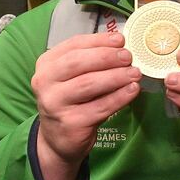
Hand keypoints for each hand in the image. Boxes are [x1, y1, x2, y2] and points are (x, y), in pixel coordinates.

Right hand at [31, 32, 139, 179]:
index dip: (99, 40)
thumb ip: (90, 62)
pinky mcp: (70, 123)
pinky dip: (119, 97)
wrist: (58, 139)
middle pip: (77, 63)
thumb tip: (120, 47)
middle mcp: (45, 82)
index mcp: (47, 65)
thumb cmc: (71, 101)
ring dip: (116, 76)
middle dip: (106, 57)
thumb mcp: (73, 78)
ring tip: (135, 73)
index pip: (73, 45)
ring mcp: (55, 104)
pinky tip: (132, 90)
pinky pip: (100, 107)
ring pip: (88, 84)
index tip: (120, 40)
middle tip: (128, 57)